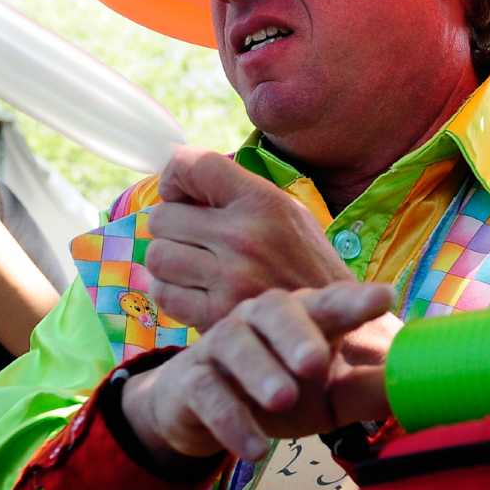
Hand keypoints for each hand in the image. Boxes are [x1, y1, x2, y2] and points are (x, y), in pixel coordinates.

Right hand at [124, 281, 398, 462]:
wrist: (201, 409)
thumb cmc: (279, 392)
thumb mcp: (331, 398)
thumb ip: (369, 391)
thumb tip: (422, 392)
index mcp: (302, 316)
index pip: (330, 303)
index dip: (355, 300)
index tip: (385, 297)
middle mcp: (259, 319)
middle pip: (275, 312)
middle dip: (297, 334)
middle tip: (315, 363)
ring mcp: (221, 345)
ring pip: (236, 346)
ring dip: (260, 372)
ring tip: (282, 400)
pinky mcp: (192, 380)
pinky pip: (209, 393)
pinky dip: (230, 420)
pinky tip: (253, 448)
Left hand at [144, 148, 354, 327]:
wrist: (333, 324)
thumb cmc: (307, 266)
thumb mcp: (288, 214)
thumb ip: (237, 195)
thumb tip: (176, 181)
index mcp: (264, 203)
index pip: (195, 165)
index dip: (175, 175)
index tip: (179, 193)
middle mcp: (244, 237)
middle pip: (163, 216)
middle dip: (172, 227)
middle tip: (193, 240)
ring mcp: (229, 278)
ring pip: (157, 256)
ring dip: (169, 262)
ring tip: (194, 268)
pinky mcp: (216, 316)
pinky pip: (164, 294)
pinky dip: (173, 293)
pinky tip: (197, 293)